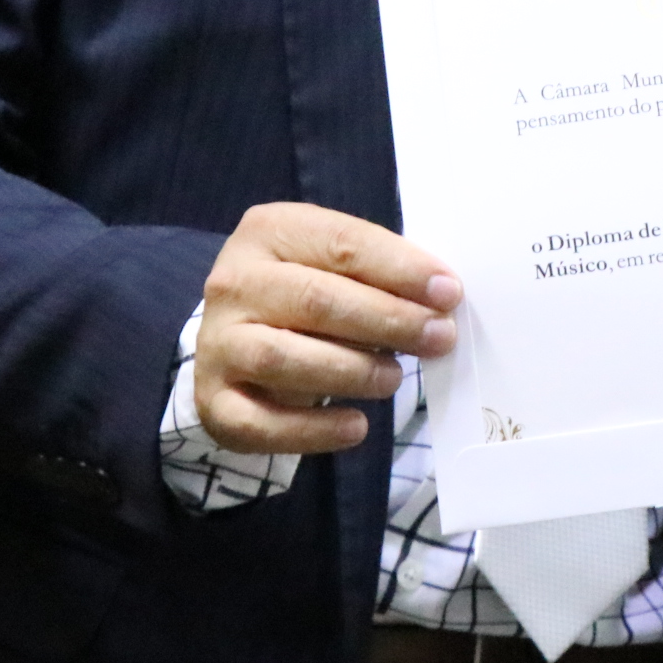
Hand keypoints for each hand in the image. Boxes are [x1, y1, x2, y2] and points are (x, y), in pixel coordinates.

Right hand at [194, 203, 461, 454]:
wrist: (236, 341)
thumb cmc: (306, 294)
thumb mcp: (336, 266)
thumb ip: (381, 274)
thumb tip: (442, 298)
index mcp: (269, 231)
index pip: (341, 244)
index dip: (400, 269)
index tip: (448, 293)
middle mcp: (234, 283)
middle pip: (315, 299)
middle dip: (387, 320)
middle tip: (438, 338)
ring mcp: (217, 343)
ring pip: (282, 358)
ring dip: (351, 371)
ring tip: (393, 378)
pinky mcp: (214, 401)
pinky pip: (260, 422)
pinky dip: (312, 431)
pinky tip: (356, 427)